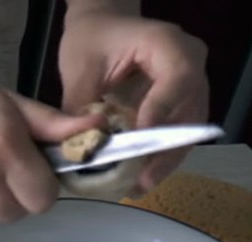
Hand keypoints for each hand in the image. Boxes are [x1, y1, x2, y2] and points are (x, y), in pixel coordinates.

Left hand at [58, 9, 208, 192]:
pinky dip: (157, 157)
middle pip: (189, 113)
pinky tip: (137, 179)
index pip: (177, 79)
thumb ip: (80, 106)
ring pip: (186, 131)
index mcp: (168, 45)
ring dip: (163, 161)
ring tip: (137, 187)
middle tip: (141, 181)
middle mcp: (189, 66)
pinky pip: (176, 134)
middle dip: (165, 151)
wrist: (101, 28)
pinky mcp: (179, 106)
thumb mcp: (79, 68)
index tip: (140, 139)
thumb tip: (79, 150)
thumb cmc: (91, 40)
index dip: (162, 111)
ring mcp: (189, 88)